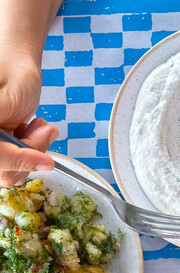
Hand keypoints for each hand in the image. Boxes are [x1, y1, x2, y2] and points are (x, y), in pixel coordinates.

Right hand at [0, 54, 56, 186]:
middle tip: (44, 130)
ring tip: (39, 127)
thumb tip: (8, 150)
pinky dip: (33, 154)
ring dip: (33, 153)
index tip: (47, 161)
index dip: (20, 161)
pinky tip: (33, 132)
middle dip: (30, 154)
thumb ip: (0, 120)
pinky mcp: (3, 150)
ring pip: (13, 171)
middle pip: (5, 169)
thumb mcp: (8, 97)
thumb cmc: (12, 72)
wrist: (17, 66)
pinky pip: (18, 166)